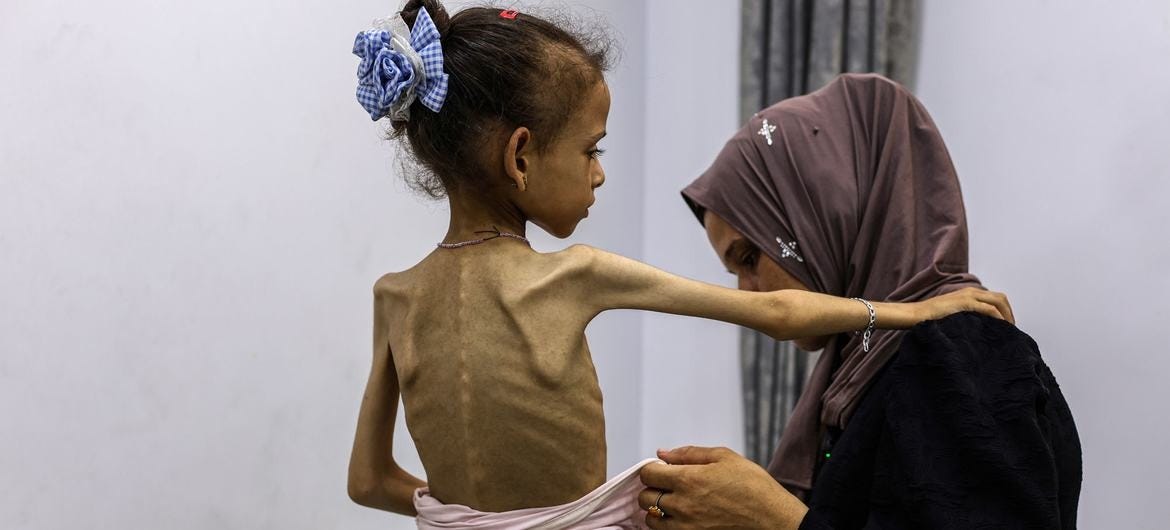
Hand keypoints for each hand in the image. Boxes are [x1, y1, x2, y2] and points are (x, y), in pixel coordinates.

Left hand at [637, 446, 806, 529]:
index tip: (662, 470)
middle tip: (668, 486)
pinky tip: (682, 517)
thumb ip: (689, 453)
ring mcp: (685, 526)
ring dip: (657, 509)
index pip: (647, 474)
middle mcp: (682, 504)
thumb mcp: (724, 457)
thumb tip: (663, 453)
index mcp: (688, 479)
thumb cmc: (753, 486)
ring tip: (674, 503)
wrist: (772, 517)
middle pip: (644, 497)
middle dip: (652, 489)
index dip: (652, 469)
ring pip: (651, 519)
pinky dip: (667, 525)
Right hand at [917, 287, 1014, 324]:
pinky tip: (1000, 327)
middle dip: (1009, 313)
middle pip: (1000, 298)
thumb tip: (980, 328)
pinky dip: (998, 317)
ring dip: (1006, 315)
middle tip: (1010, 329)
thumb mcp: (953, 314)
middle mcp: (971, 291)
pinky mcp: (965, 302)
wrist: (917, 314)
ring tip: (1008, 329)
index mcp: (969, 293)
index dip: (1004, 311)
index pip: (995, 298)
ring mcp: (968, 296)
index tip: (1006, 326)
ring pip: (998, 301)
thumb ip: (966, 315)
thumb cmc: (932, 318)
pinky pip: (989, 309)